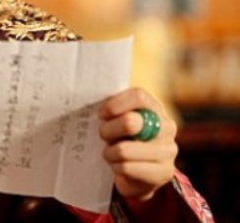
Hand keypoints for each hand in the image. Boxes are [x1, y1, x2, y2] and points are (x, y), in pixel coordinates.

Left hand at [99, 87, 177, 201]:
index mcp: (154, 108)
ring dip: (110, 153)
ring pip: (124, 150)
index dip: (115, 104)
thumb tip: (101, 111)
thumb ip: (112, 110)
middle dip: (108, 131)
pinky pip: (127, 168)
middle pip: (130, 122)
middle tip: (103, 136)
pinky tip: (118, 166)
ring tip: (110, 154)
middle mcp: (166, 127)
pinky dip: (116, 168)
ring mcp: (168, 151)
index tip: (101, 114)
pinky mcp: (164, 172)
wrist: (135, 171)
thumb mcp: (117, 119)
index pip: (138, 96)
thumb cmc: (121, 138)